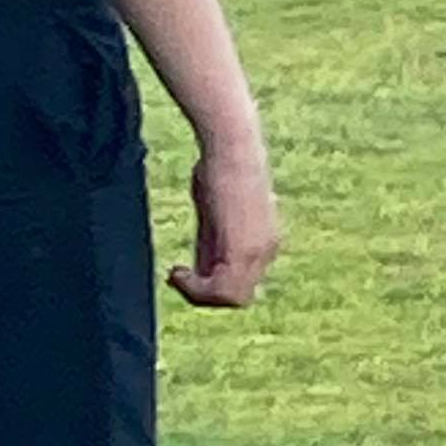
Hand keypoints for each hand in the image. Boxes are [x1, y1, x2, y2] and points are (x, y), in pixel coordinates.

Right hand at [174, 130, 280, 309]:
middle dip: (204, 294)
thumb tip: (202, 271)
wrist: (231, 146)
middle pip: (238, 298)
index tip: (183, 271)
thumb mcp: (215, 214)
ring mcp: (259, 252)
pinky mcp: (244, 249)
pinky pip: (222, 291)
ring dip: (198, 294)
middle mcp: (268, 251)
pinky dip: (196, 289)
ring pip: (231, 299)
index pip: (241, 285)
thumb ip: (213, 245)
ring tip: (177, 275)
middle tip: (177, 276)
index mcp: (265, 243)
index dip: (211, 287)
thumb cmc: (219, 169)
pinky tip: (177, 272)